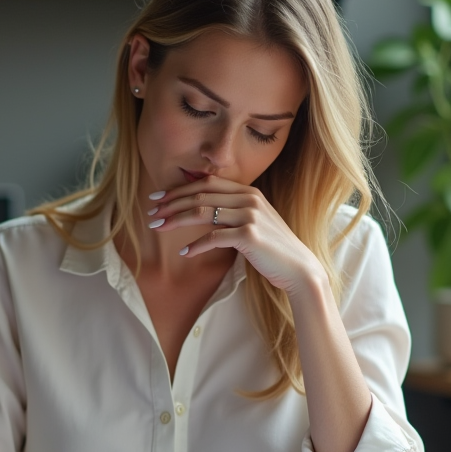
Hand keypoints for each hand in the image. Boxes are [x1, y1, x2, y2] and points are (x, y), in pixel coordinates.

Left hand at [147, 175, 323, 295]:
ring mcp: (250, 215)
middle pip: (200, 194)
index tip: (158, 197)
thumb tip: (202, 209)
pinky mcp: (249, 235)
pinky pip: (214, 237)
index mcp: (248, 192)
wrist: (298, 268)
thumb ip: (232, 211)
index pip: (206, 183)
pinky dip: (196, 245)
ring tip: (158, 227)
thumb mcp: (253, 222)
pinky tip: (183, 252)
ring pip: (202, 212)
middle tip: (151, 213)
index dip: (179, 189)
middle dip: (171, 203)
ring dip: (176, 220)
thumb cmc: (272, 249)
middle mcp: (249, 199)